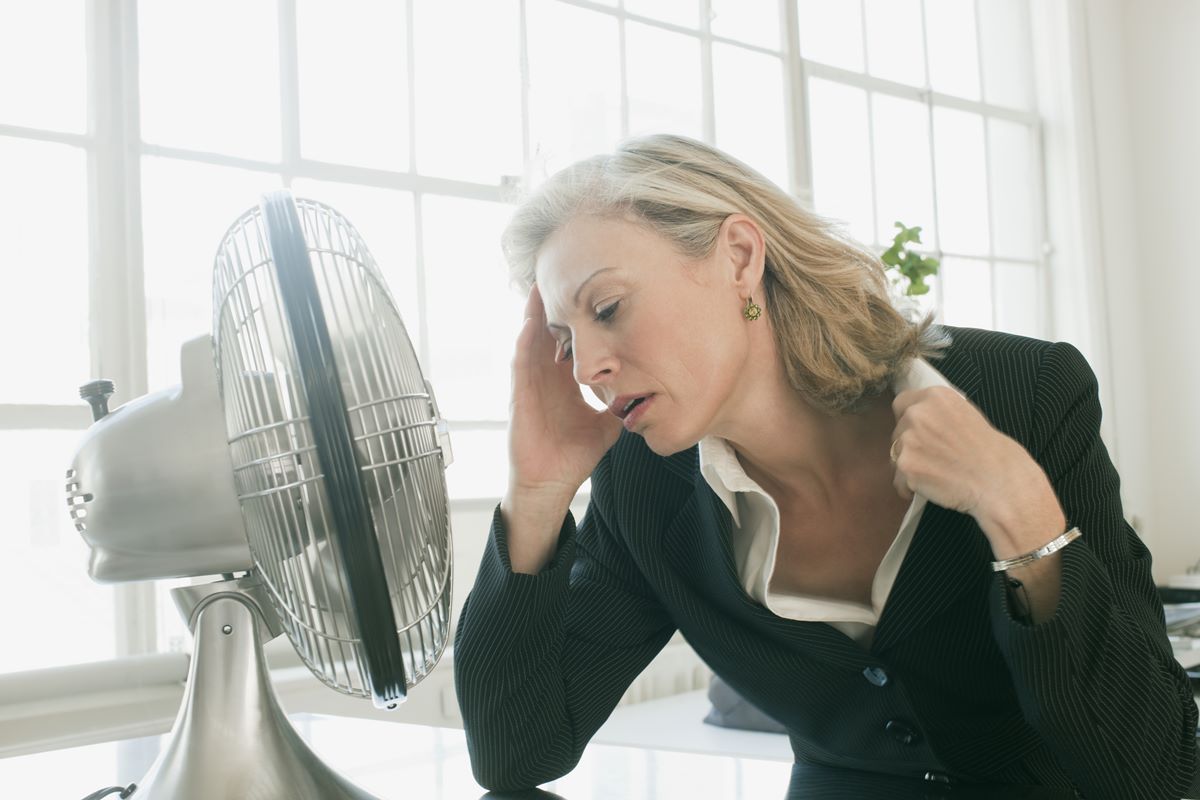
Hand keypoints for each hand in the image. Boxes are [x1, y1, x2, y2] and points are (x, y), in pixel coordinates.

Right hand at [507, 285, 622, 498]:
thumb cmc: (573, 456)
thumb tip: (649, 395)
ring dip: (533, 315)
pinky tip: (529, 324)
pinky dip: (524, 344)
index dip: (576, 319)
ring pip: (530, 341)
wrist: (551, 483)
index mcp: (564, 382)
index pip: (569, 342)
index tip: (587, 292)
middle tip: (559, 272)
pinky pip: (519, 365)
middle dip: (552, 305)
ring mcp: (529, 386)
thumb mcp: (607, 425)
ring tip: (539, 285)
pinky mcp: (519, 398)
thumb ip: (622, 407)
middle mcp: (545, 378)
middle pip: (547, 333)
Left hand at [889, 387, 1064, 557]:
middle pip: (897, 430)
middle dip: (910, 444)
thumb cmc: (989, 451)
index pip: (902, 402)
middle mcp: (918, 413)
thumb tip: (916, 418)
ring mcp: (909, 440)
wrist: (998, 481)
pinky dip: (910, 487)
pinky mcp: (906, 466)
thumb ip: (938, 413)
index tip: (920, 432)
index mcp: (935, 397)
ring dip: (910, 466)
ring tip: (937, 474)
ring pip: (896, 455)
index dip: (909, 419)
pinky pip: (899, 480)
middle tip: (935, 458)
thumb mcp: (966, 414)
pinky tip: (932, 488)